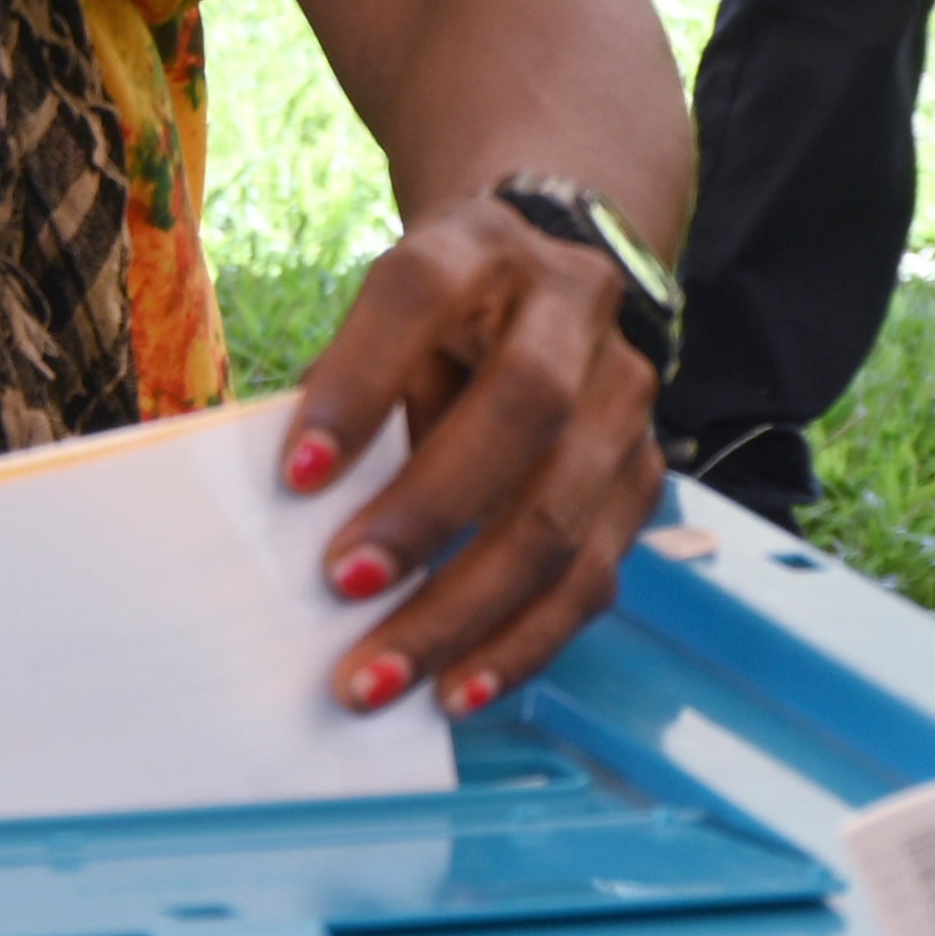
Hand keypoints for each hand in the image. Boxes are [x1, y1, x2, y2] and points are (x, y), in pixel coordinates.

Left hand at [283, 193, 669, 718]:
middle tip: (341, 585)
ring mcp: (623, 396)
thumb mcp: (384, 321)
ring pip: (564, 511)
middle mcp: (570, 308)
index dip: (359, 384)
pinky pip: (593, 575)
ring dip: (469, 608)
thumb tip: (290, 515)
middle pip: (523, 408)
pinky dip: (522, 643)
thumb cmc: (431, 319)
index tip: (296, 475)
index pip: (419, 297)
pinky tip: (458, 687)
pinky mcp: (643, 477)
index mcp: (479, 248)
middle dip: (428, 509)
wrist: (543, 282)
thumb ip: (348, 393)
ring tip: (382, 675)